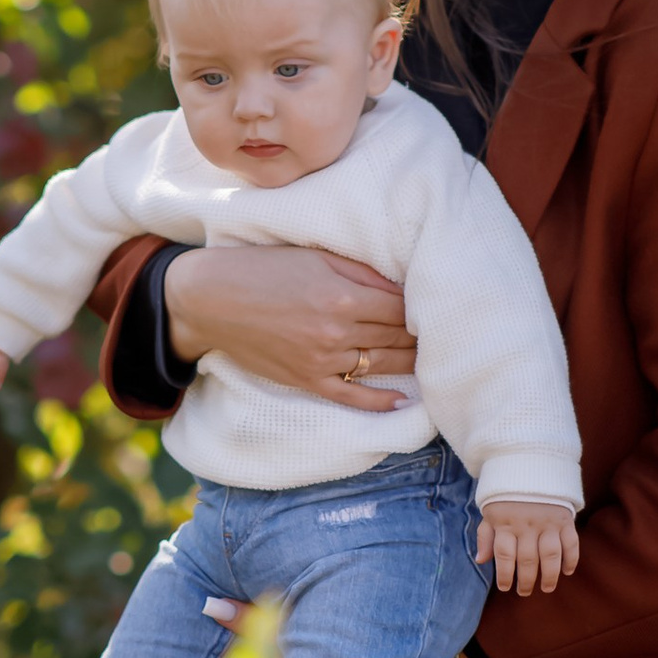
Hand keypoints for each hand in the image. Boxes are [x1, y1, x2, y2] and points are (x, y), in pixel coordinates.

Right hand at [162, 245, 417, 410]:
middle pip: (397, 337)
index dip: (422, 306)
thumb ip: (361, 271)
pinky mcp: (307, 380)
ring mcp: (321, 361)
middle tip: (446, 332)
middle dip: (423, 334)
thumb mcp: (315, 256)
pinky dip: (380, 401)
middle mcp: (336, 332)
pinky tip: (403, 400)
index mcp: (341, 296)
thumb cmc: (262, 269)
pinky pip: (352, 396)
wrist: (211, 300)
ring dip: (411, 362)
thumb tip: (401, 284)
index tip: (438, 304)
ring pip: (382, 365)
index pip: (400, 306)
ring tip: (433, 358)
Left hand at [476, 499, 580, 595]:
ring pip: (550, 555)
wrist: (532, 468)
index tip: (506, 587)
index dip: (505, 575)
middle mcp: (527, 524)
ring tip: (547, 588)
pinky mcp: (565, 519)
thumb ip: (485, 536)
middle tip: (525, 592)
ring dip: (550, 576)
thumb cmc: (507, 497)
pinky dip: (571, 559)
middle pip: (527, 560)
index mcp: (505, 523)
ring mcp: (548, 522)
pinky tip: (567, 571)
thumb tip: (481, 560)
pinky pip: (571, 543)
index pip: (504, 555)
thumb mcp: (491, 512)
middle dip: (526, 581)